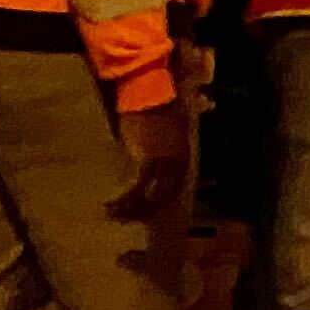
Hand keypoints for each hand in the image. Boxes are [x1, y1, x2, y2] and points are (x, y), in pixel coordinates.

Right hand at [107, 99, 191, 222]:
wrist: (151, 90)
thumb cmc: (157, 104)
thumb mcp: (168, 125)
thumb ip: (172, 140)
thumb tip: (200, 115)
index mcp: (182, 156)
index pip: (172, 190)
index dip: (156, 204)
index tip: (139, 213)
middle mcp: (178, 163)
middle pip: (163, 198)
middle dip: (142, 212)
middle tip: (122, 219)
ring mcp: (166, 163)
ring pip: (150, 197)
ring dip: (130, 210)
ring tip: (110, 214)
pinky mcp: (150, 160)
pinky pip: (138, 188)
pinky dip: (124, 199)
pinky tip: (109, 204)